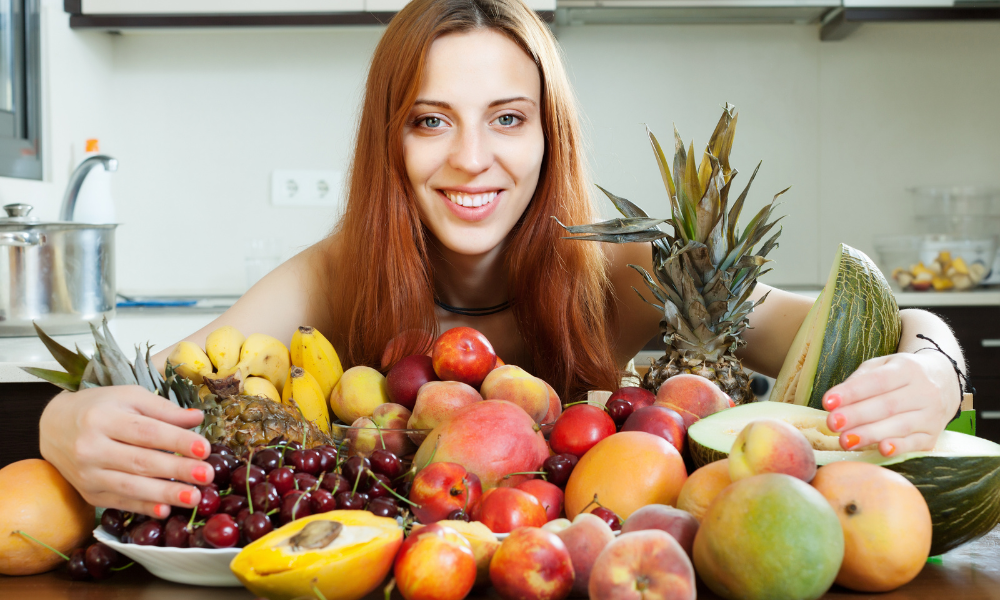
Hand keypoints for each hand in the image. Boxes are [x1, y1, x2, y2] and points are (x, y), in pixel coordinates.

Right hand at [39, 385, 213, 517]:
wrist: (56, 427)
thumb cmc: (100, 408)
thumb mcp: (129, 397)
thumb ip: (163, 409)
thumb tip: (197, 418)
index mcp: (103, 418)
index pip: (146, 432)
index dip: (177, 441)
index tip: (205, 448)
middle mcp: (90, 448)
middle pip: (140, 461)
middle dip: (177, 470)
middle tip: (207, 475)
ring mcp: (87, 474)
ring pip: (130, 487)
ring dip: (165, 494)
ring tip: (194, 497)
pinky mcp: (88, 493)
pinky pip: (120, 502)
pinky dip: (144, 507)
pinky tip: (165, 510)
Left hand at [821, 352, 958, 455]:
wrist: (945, 382)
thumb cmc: (900, 375)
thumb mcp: (882, 366)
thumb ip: (860, 379)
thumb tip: (836, 400)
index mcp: (907, 369)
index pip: (877, 381)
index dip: (852, 392)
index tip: (828, 402)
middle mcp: (924, 391)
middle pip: (887, 405)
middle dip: (857, 416)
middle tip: (832, 423)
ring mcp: (931, 414)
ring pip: (900, 425)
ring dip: (871, 434)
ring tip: (845, 440)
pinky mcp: (933, 435)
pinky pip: (916, 443)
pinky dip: (900, 447)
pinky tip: (882, 449)